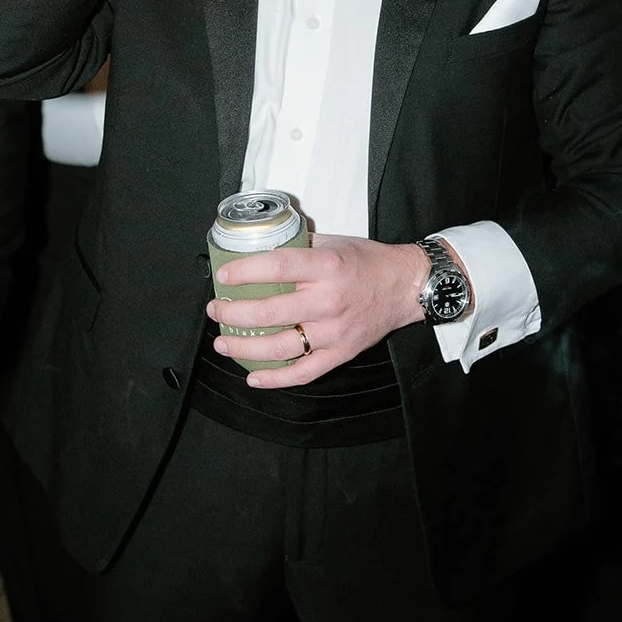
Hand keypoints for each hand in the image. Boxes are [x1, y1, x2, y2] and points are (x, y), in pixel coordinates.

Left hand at [205, 234, 429, 387]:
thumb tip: (262, 246)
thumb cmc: (368, 262)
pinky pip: (303, 372)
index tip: (223, 276)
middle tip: (216, 310)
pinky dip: (275, 379)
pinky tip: (254, 378)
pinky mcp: (340, 353)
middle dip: (234, 314)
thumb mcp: (334, 241)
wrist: (405, 287)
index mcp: (326, 267)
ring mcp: (334, 332)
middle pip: (270, 311)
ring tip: (223, 343)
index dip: (245, 272)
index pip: (277, 267)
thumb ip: (299, 246)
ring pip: (280, 347)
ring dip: (245, 348)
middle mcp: (328, 300)